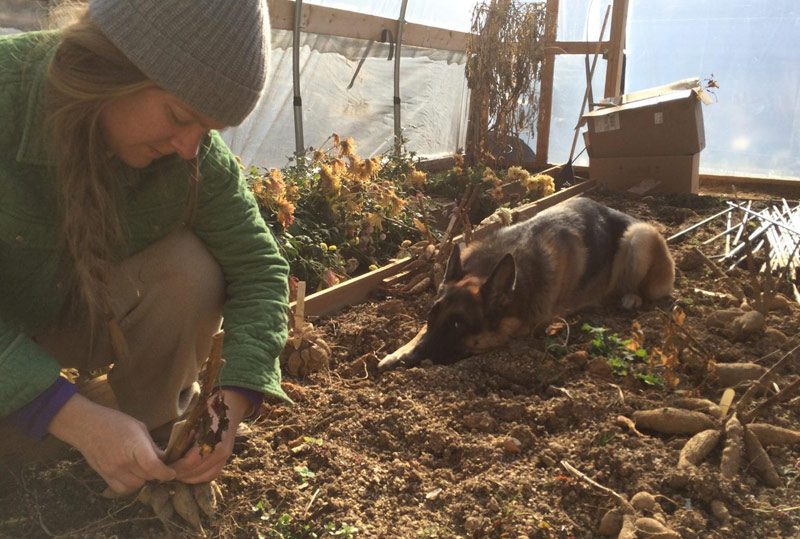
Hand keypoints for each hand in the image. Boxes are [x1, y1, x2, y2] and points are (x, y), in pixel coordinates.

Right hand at [48, 394, 175, 494]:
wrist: (86, 426)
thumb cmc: (115, 422)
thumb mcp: (139, 428)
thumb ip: (152, 446)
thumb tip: (164, 459)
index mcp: (135, 446)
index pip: (153, 467)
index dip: (165, 473)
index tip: (172, 472)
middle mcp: (123, 462)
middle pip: (148, 477)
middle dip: (156, 472)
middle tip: (157, 464)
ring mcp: (112, 471)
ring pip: (136, 485)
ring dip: (144, 479)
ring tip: (143, 468)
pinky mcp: (104, 476)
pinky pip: (122, 489)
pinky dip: (130, 485)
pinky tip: (132, 475)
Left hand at [171, 389, 251, 482]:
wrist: (230, 408)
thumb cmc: (207, 412)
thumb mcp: (190, 423)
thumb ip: (181, 440)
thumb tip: (169, 457)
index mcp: (210, 440)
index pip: (189, 462)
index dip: (174, 468)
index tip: (163, 469)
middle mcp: (220, 451)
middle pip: (195, 472)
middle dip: (179, 474)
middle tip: (166, 474)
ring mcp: (225, 456)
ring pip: (203, 476)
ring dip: (188, 478)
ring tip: (176, 475)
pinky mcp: (226, 459)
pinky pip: (211, 474)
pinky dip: (199, 477)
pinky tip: (189, 475)